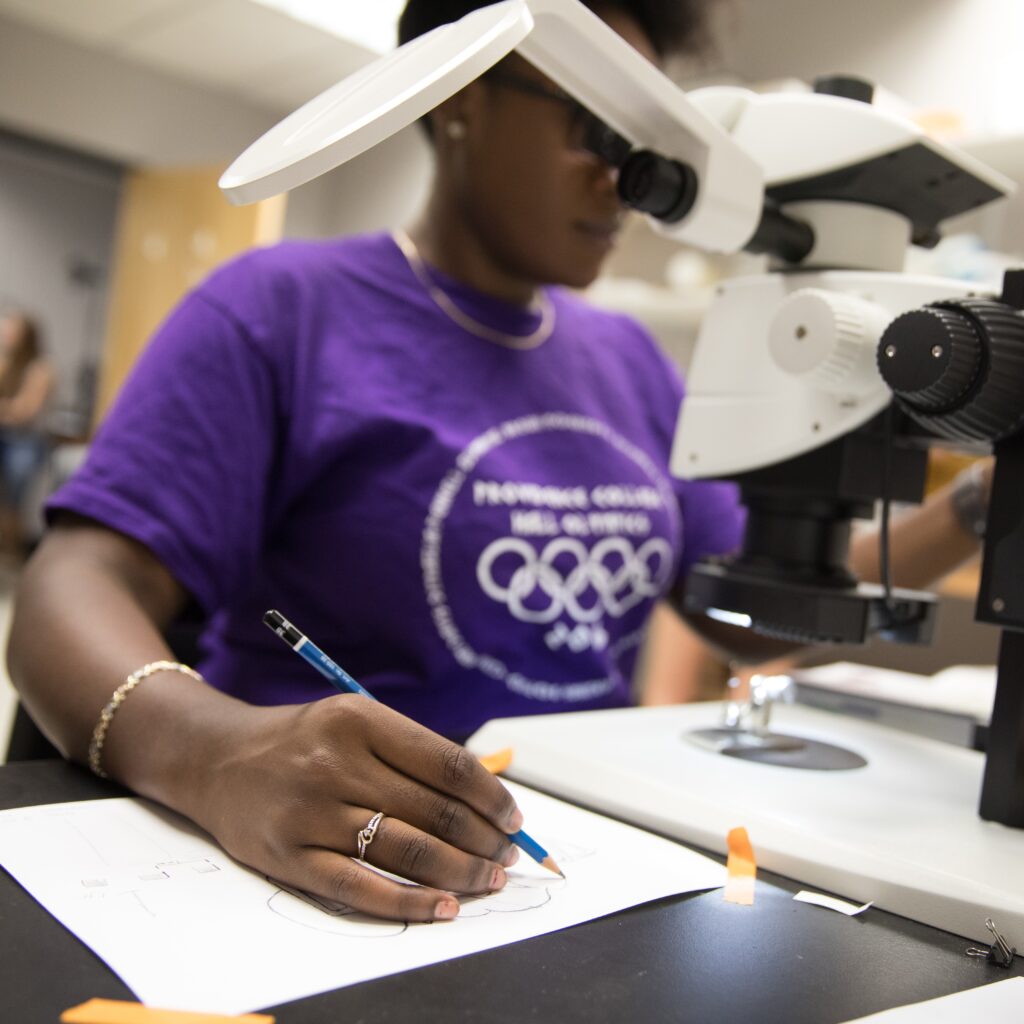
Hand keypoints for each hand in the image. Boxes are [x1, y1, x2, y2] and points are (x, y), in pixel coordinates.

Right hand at [189, 695, 522, 921]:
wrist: (218, 758)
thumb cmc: (304, 740)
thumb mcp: (355, 722)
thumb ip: (412, 753)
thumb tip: (485, 797)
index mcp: (359, 719)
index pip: (447, 764)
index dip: (491, 797)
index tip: (513, 816)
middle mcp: (335, 763)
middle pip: (434, 811)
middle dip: (484, 839)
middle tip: (506, 854)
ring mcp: (310, 813)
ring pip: (408, 852)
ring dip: (461, 871)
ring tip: (488, 879)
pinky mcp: (289, 856)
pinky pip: (361, 889)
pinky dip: (410, 903)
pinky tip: (443, 907)